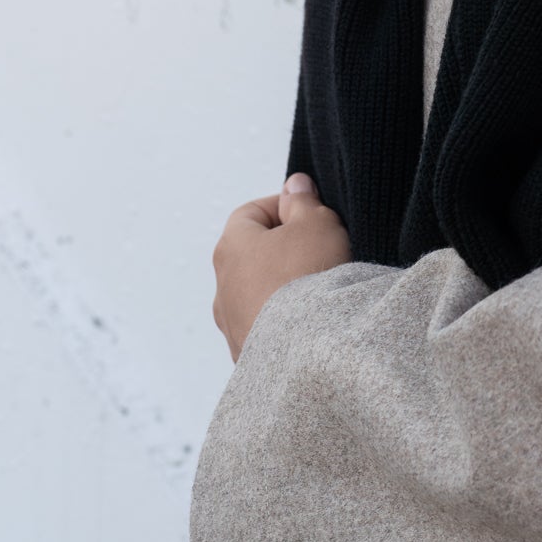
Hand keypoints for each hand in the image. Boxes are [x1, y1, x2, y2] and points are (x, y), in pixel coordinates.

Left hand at [211, 173, 351, 361]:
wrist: (308, 350)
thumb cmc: (309, 278)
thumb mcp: (316, 222)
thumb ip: (303, 201)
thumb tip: (294, 185)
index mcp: (232, 247)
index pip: (250, 212)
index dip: (282, 207)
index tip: (310, 213)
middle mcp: (223, 286)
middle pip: (253, 254)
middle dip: (284, 248)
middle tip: (319, 248)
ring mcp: (231, 325)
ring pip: (257, 292)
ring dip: (282, 286)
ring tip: (317, 288)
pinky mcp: (245, 356)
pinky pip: (264, 327)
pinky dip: (284, 320)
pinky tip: (311, 320)